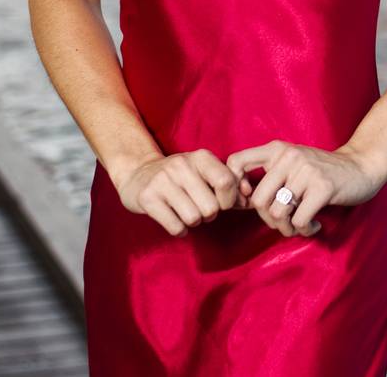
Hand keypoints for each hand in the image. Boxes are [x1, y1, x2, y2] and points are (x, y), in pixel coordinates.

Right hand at [115, 149, 250, 237]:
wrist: (137, 173)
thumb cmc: (179, 177)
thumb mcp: (203, 172)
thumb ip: (229, 185)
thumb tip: (250, 203)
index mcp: (200, 157)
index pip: (226, 182)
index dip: (229, 200)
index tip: (222, 202)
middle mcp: (181, 165)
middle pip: (211, 207)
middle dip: (209, 214)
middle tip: (198, 207)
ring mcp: (163, 181)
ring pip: (194, 218)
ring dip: (193, 222)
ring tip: (185, 211)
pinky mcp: (148, 198)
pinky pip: (176, 227)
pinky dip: (179, 230)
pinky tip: (173, 219)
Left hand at [225, 141, 386, 237]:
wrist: (361, 167)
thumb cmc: (321, 172)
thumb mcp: (292, 164)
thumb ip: (268, 175)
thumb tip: (240, 202)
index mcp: (277, 149)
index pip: (236, 162)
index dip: (235, 188)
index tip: (249, 202)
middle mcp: (289, 156)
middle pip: (257, 200)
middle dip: (269, 220)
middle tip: (286, 221)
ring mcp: (306, 171)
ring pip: (278, 213)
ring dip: (288, 228)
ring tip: (300, 224)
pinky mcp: (323, 187)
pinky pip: (299, 221)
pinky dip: (306, 230)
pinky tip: (315, 224)